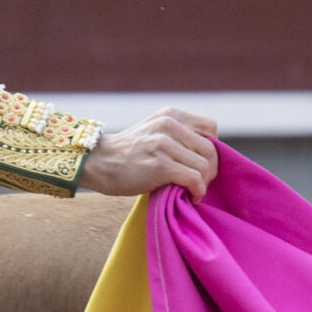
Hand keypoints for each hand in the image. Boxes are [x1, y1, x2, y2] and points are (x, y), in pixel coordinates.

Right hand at [78, 110, 220, 200]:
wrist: (100, 163)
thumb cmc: (130, 153)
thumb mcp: (154, 130)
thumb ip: (179, 134)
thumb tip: (210, 153)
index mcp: (171, 115)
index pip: (210, 127)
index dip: (212, 147)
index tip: (200, 162)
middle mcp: (169, 125)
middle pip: (210, 150)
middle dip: (211, 170)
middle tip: (200, 182)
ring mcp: (163, 144)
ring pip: (205, 166)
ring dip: (204, 183)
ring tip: (193, 190)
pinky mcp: (160, 165)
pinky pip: (194, 179)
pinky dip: (197, 191)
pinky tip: (190, 196)